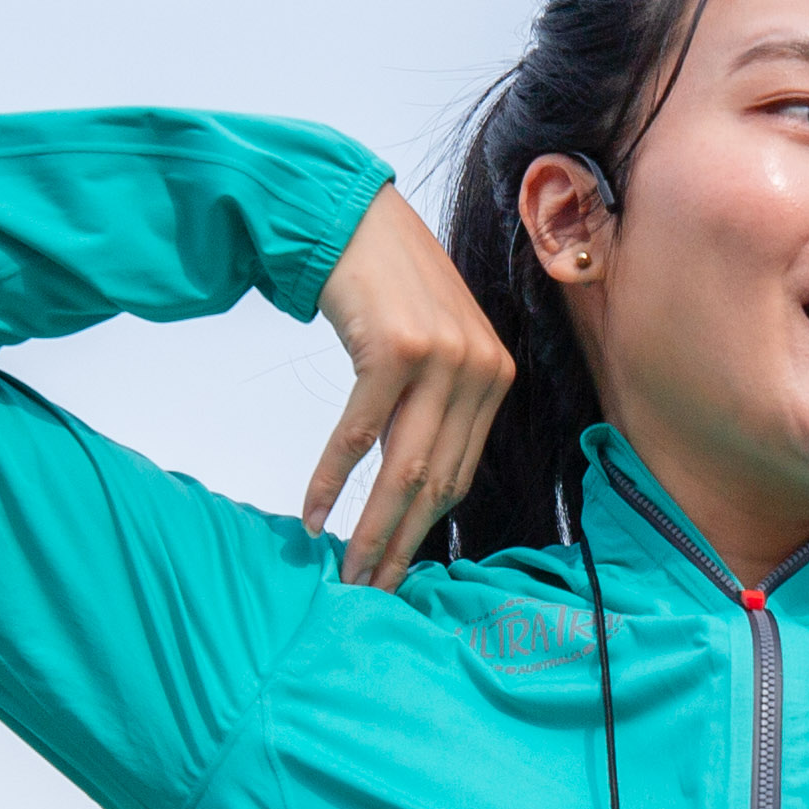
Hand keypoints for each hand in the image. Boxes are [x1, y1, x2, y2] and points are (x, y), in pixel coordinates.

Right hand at [306, 185, 511, 588]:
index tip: (399, 569)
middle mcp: (480, 370)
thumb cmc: (387, 288)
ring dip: (371, 528)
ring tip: (346, 570)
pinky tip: (314, 514)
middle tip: (371, 591)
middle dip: (401, 544)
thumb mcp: (428, 349)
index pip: (461, 474)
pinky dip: (331, 479)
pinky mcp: (397, 350)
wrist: (354, 217)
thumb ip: (430, 411)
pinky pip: (359, 434)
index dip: (428, 530)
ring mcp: (442, 359)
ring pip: (403, 468)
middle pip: (437, 481)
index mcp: (495, 377)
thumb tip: (407, 487)